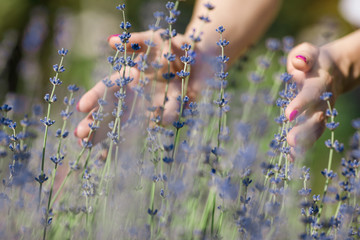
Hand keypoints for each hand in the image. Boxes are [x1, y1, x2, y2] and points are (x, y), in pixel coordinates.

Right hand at [74, 30, 205, 143]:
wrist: (199, 59)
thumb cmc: (173, 47)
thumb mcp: (154, 39)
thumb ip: (136, 41)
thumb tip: (111, 41)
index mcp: (130, 77)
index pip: (108, 88)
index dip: (95, 97)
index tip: (82, 108)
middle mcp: (137, 94)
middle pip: (112, 110)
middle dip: (96, 122)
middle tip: (79, 137)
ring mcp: (151, 105)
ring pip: (127, 122)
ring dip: (111, 133)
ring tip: (91, 146)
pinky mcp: (167, 112)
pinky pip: (156, 123)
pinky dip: (143, 131)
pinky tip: (126, 143)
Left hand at [285, 42, 342, 156]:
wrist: (334, 70)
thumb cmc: (313, 61)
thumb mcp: (308, 52)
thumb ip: (303, 55)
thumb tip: (298, 64)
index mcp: (319, 82)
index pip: (311, 94)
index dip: (301, 104)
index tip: (288, 115)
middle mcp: (323, 100)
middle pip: (317, 117)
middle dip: (304, 129)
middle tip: (291, 139)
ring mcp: (322, 112)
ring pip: (316, 129)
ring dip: (305, 141)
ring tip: (291, 153)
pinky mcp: (317, 120)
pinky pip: (312, 135)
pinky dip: (302, 146)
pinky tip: (291, 157)